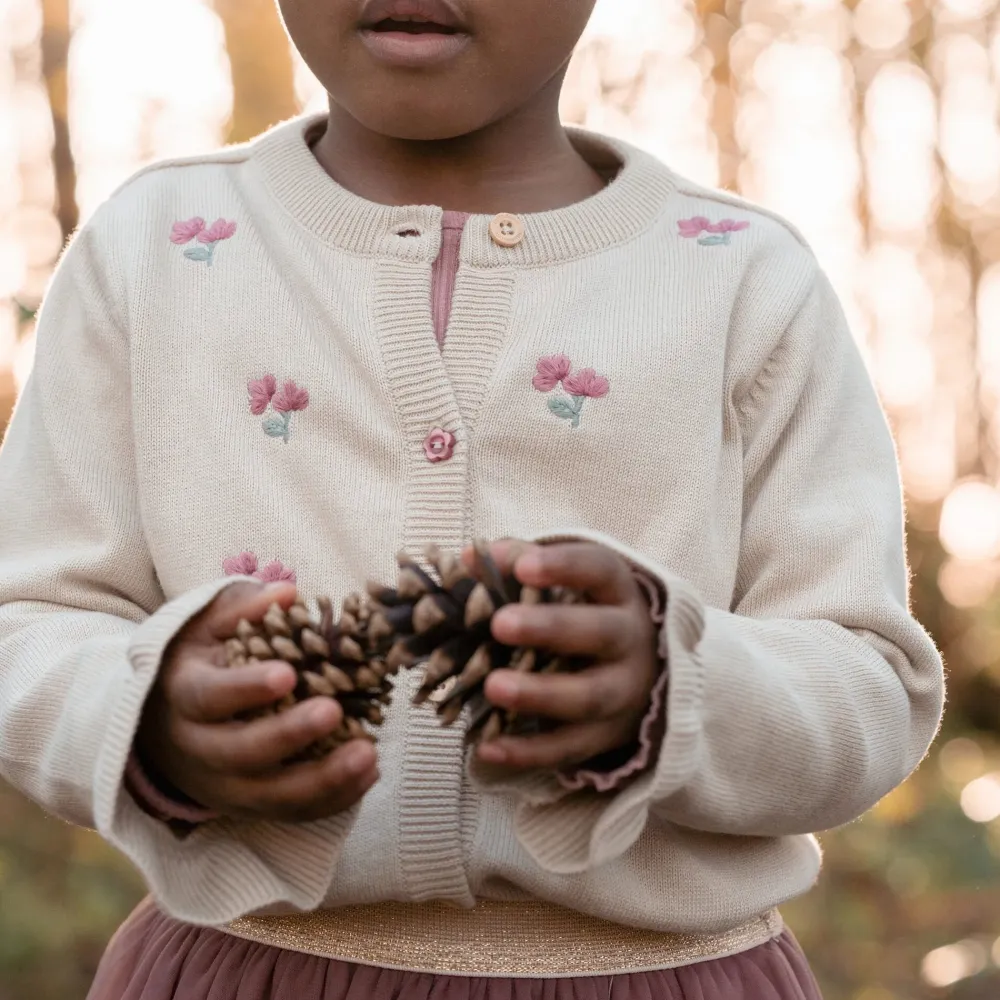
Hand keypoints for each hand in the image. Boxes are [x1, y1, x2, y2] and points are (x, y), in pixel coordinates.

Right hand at [136, 581, 378, 822]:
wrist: (160, 725)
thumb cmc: (198, 663)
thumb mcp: (205, 627)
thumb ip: (244, 609)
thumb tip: (287, 593)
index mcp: (183, 696)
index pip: (208, 698)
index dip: (245, 689)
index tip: (287, 673)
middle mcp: (198, 749)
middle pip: (240, 754)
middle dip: (289, 736)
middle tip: (334, 711)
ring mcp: (222, 786)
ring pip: (270, 796)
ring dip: (323, 780)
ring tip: (369, 754)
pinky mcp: (249, 807)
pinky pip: (292, 813)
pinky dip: (333, 799)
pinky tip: (369, 772)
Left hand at [469, 540, 660, 770]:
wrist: (647, 673)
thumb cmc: (588, 615)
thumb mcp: (570, 583)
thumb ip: (521, 563)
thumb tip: (470, 558)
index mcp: (617, 593)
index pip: (598, 570)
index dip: (564, 566)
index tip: (524, 565)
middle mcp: (630, 640)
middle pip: (599, 632)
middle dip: (550, 628)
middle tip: (500, 624)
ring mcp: (624, 692)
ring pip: (588, 697)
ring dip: (539, 694)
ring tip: (492, 687)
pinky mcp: (608, 736)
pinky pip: (569, 748)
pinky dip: (528, 751)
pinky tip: (486, 746)